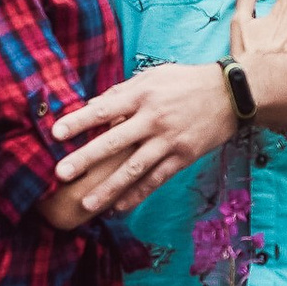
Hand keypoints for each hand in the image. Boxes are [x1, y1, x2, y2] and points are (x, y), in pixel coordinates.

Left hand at [49, 61, 238, 215]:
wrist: (231, 95)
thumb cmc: (186, 82)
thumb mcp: (154, 76)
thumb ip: (122, 92)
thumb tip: (90, 105)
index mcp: (142, 96)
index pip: (103, 109)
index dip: (78, 121)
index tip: (55, 133)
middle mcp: (153, 119)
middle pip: (114, 141)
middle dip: (85, 158)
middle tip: (60, 173)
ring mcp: (168, 141)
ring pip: (134, 168)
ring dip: (109, 188)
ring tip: (87, 204)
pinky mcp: (182, 158)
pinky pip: (155, 180)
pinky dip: (136, 196)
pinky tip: (118, 208)